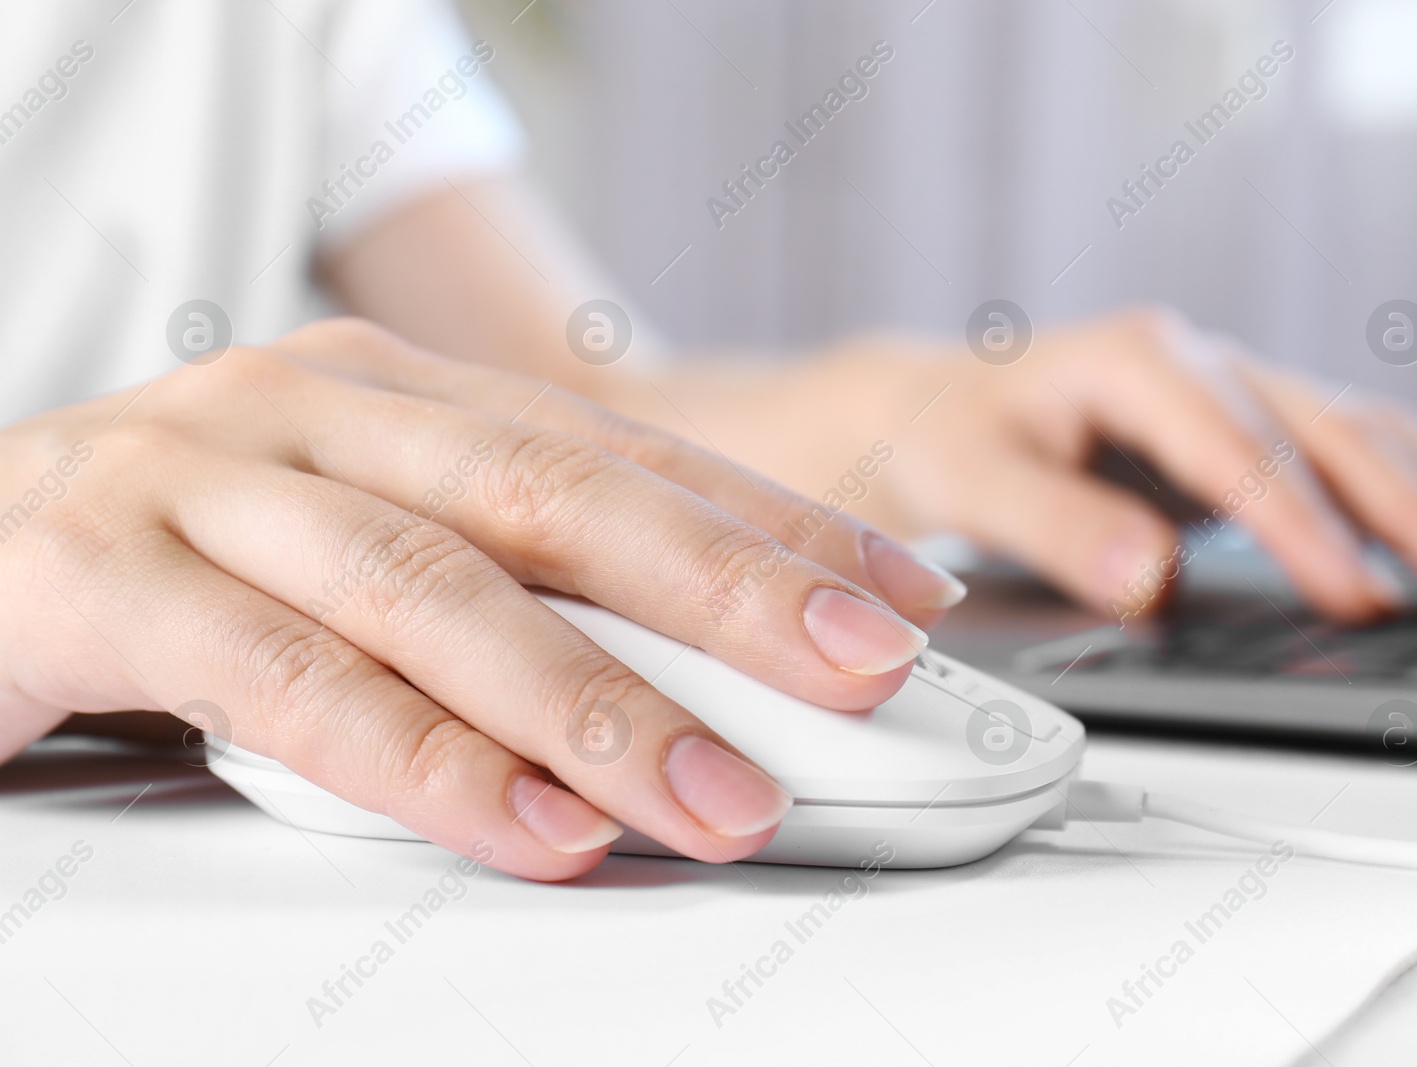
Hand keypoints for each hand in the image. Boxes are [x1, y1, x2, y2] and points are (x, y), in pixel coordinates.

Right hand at [0, 319, 959, 879]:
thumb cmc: (176, 549)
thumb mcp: (356, 544)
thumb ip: (497, 590)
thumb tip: (687, 680)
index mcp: (392, 395)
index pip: (620, 454)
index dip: (771, 522)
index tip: (898, 594)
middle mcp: (314, 410)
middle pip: (557, 494)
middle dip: (729, 587)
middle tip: (865, 666)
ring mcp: (206, 479)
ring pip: (436, 586)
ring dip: (598, 701)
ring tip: (724, 795)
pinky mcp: (98, 575)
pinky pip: (288, 679)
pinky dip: (424, 759)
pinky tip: (532, 826)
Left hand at [622, 306, 1416, 622]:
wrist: (929, 412)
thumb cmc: (944, 439)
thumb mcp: (970, 478)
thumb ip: (1052, 525)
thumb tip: (1144, 576)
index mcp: (1136, 361)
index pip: (1240, 452)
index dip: (1301, 529)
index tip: (1354, 598)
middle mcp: (1196, 364)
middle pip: (1326, 432)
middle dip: (1409, 512)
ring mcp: (1225, 395)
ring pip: (1353, 435)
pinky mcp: (1236, 432)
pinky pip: (1341, 453)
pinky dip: (1402, 493)